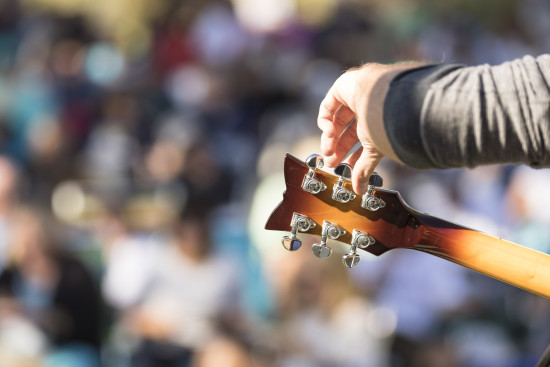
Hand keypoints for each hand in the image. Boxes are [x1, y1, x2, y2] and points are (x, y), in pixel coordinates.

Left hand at [317, 63, 417, 193]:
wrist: (384, 100)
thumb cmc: (384, 124)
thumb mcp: (372, 151)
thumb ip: (363, 169)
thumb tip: (360, 191)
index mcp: (377, 122)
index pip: (360, 140)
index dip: (351, 154)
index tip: (345, 168)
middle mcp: (367, 109)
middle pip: (346, 131)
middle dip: (337, 148)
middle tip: (331, 162)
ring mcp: (354, 97)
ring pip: (335, 121)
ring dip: (330, 138)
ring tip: (329, 151)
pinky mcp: (342, 87)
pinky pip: (327, 106)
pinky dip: (325, 122)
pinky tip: (329, 133)